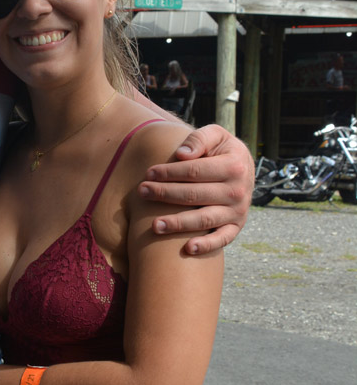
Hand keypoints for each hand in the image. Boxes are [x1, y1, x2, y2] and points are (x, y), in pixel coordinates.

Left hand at [139, 124, 253, 254]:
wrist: (243, 169)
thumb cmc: (221, 151)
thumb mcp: (216, 135)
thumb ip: (199, 139)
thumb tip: (182, 154)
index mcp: (234, 166)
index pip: (195, 171)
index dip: (170, 172)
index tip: (149, 173)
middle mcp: (238, 191)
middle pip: (194, 195)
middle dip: (165, 194)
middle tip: (142, 192)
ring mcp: (237, 211)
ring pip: (204, 220)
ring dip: (178, 223)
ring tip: (154, 225)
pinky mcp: (235, 227)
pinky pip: (222, 239)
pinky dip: (207, 246)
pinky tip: (188, 249)